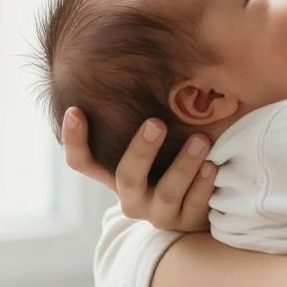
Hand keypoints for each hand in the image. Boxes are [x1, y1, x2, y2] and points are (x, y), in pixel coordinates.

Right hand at [59, 108, 216, 231]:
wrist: (198, 210)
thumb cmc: (170, 163)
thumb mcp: (154, 146)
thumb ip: (147, 120)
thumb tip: (155, 63)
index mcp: (115, 176)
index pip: (83, 162)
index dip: (74, 140)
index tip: (75, 108)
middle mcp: (131, 197)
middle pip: (127, 177)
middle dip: (141, 150)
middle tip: (156, 123)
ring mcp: (157, 213)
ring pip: (166, 192)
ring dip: (183, 164)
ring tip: (201, 140)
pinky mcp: (185, 223)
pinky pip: (194, 206)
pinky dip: (203, 185)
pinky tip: (212, 166)